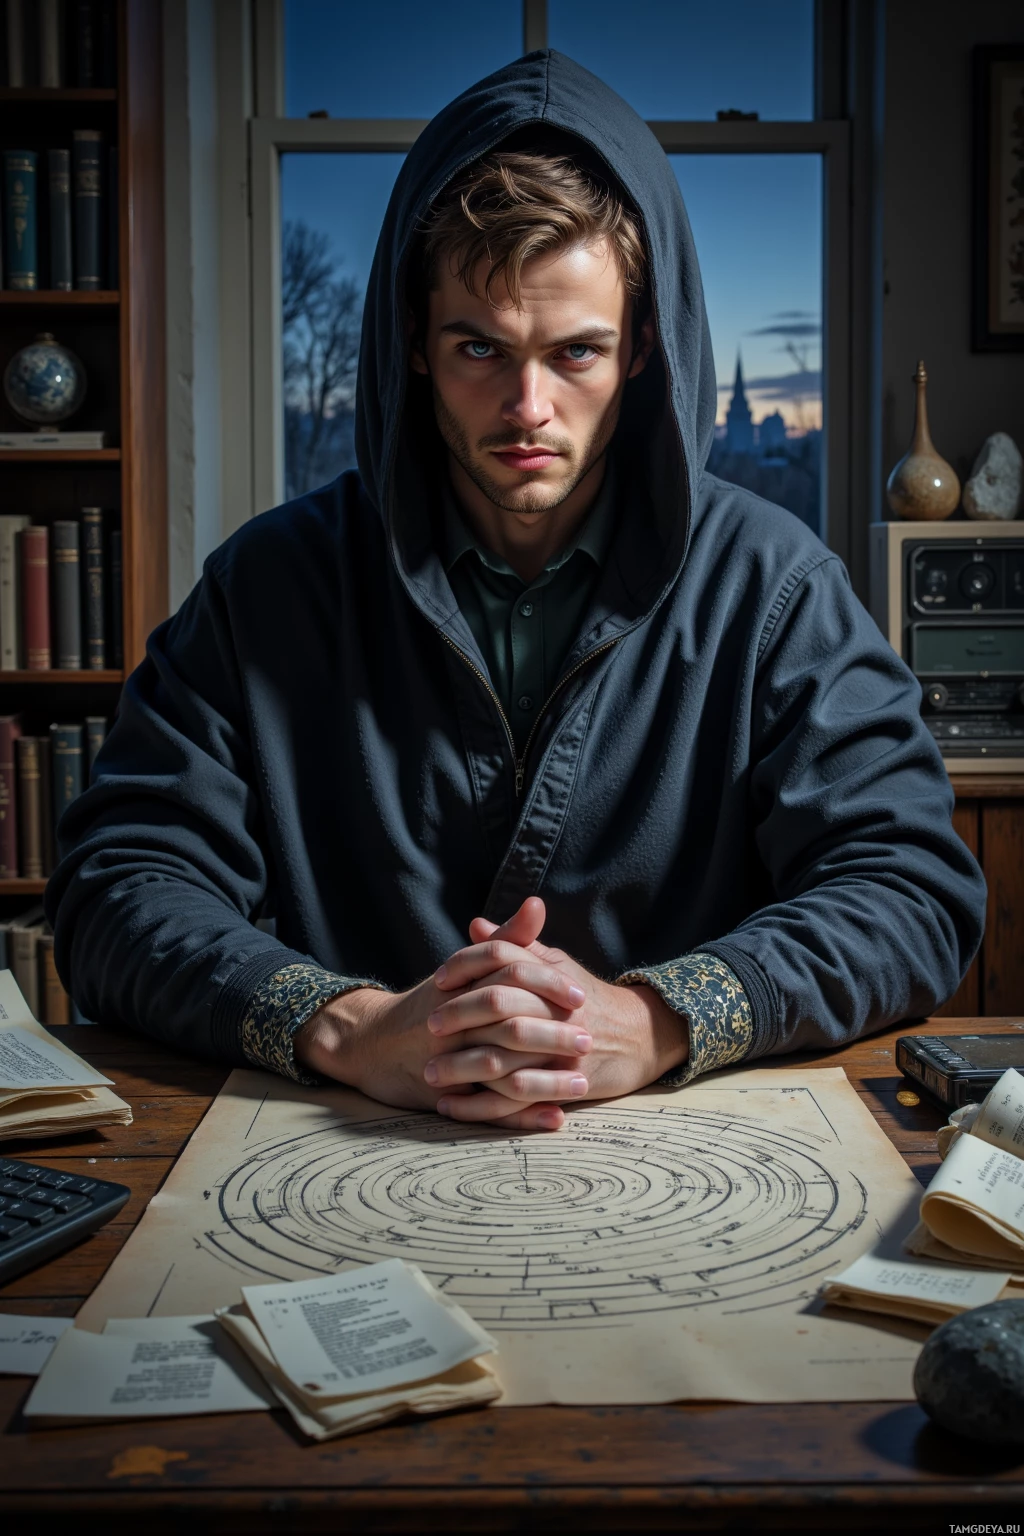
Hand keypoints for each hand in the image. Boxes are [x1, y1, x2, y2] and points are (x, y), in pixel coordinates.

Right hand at [293, 912, 590, 1129]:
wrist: (371, 1045)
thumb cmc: (430, 1002)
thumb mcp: (465, 968)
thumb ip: (506, 940)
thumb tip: (538, 904)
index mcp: (460, 986)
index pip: (507, 974)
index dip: (547, 983)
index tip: (580, 994)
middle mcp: (452, 1021)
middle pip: (506, 1024)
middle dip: (551, 1033)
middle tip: (589, 1038)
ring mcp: (447, 1061)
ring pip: (500, 1070)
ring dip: (545, 1080)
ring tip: (584, 1083)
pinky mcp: (446, 1096)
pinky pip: (488, 1110)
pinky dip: (523, 1116)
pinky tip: (556, 1117)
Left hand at [428, 896, 687, 1122]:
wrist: (641, 1036)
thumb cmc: (590, 998)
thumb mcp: (558, 966)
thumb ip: (518, 946)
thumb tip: (477, 926)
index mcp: (552, 975)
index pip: (503, 958)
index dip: (467, 965)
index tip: (438, 979)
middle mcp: (557, 1009)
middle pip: (499, 1006)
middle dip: (459, 1016)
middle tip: (429, 1028)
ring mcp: (561, 1050)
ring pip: (503, 1059)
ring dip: (462, 1069)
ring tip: (431, 1074)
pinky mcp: (564, 1086)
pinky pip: (516, 1101)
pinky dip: (481, 1107)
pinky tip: (452, 1107)